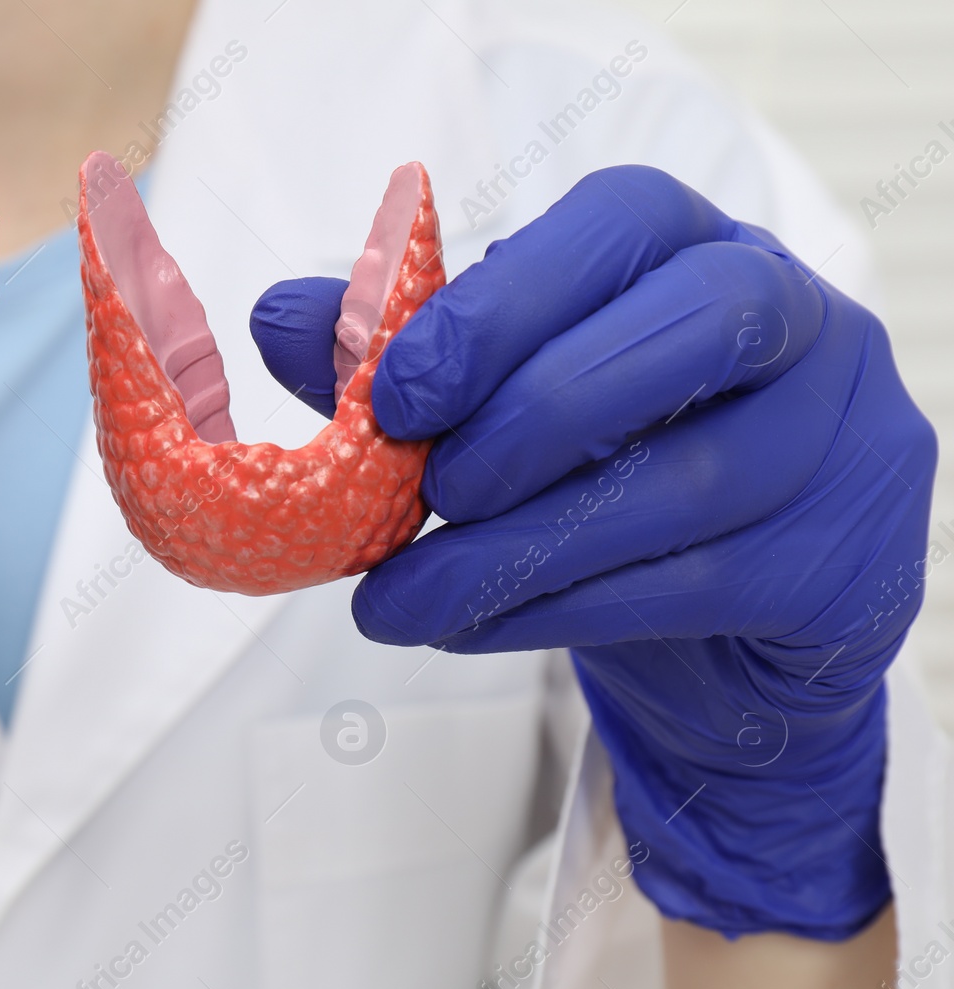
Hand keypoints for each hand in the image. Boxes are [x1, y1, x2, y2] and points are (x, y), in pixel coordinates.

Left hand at [251, 166, 935, 938]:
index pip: (620, 224)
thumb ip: (396, 356)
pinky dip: (559, 611)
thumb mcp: (493, 403)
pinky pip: (696, 586)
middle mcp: (792, 322)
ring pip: (685, 482)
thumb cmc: (599, 473)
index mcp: (691, 249)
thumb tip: (282, 316)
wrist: (719, 627)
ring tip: (402, 600)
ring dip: (517, 548)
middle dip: (535, 414)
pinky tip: (470, 626)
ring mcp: (840, 441)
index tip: (397, 394)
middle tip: (424, 492)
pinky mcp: (844, 565)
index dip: (502, 303)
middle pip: (692, 328)